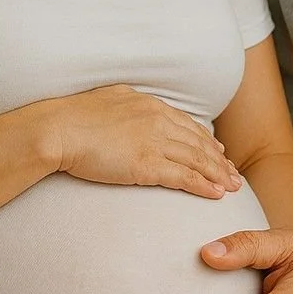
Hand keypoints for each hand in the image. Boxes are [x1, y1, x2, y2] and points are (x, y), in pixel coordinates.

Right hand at [52, 84, 242, 199]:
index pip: (186, 124)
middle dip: (219, 160)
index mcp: (148, 104)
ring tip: (233, 187)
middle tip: (234, 174)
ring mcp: (153, 141)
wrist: (59, 129)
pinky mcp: (146, 164)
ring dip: (218, 174)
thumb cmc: (72, 117)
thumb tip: (130, 107)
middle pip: (198, 142)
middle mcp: (157, 119)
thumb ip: (126, 105)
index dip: (206, 140)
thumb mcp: (107, 99)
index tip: (219, 151)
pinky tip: (215, 194)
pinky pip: (183, 176)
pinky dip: (203, 185)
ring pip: (197, 159)